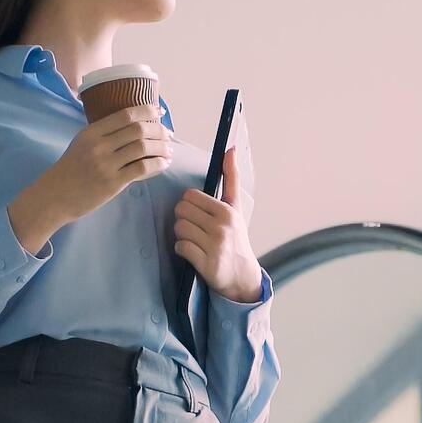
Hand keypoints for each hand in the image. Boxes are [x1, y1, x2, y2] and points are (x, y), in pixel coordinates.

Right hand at [9, 107, 174, 253]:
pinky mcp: (112, 183)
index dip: (146, 111)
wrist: (55, 196)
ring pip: (143, 148)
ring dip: (161, 148)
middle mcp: (99, 145)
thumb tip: (133, 126)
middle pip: (138, 130)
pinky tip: (163, 164)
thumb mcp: (81, 144)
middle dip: (158, 130)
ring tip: (169, 150)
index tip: (159, 113)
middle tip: (168, 134)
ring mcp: (106, 164)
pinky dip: (157, 165)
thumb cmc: (70, 170)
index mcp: (92, 132)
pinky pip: (142, 169)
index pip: (125, 115)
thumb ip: (103, 134)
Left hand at [173, 111, 263, 303]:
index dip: (189, 205)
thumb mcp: (236, 206)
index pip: (189, 196)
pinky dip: (183, 250)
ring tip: (196, 240)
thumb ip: (231, 177)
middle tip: (196, 228)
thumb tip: (231, 148)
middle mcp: (221, 227)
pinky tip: (194, 252)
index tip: (199, 214)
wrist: (242, 274)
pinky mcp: (206, 263)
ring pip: (178, 228)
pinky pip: (180, 247)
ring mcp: (214, 246)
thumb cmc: (236, 236)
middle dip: (184, 219)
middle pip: (180, 211)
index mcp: (226, 210)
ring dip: (182, 235)